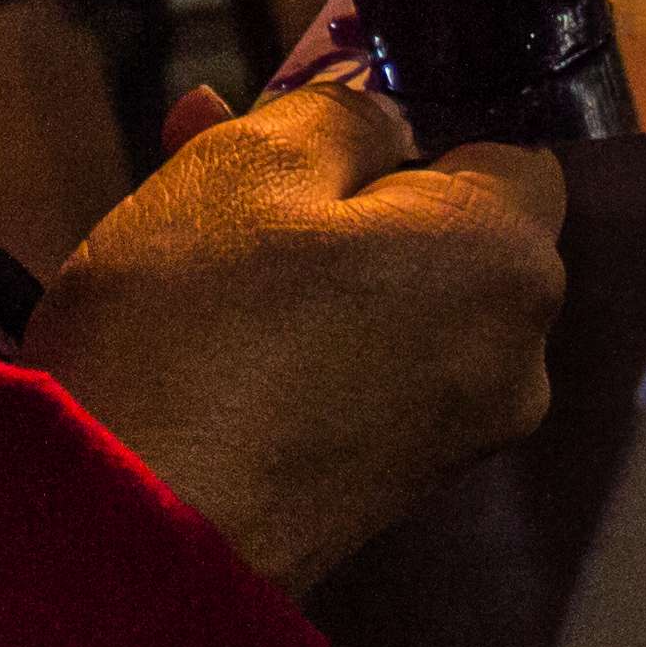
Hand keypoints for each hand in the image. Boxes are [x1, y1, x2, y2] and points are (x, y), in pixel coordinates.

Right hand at [26, 77, 567, 596]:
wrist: (132, 537)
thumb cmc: (197, 329)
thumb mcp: (252, 162)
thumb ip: (339, 116)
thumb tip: (380, 124)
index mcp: (507, 264)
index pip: (512, 151)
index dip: (423, 117)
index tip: (329, 109)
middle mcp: (512, 360)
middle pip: (444, 232)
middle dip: (345, 186)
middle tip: (223, 142)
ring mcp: (454, 439)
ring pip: (393, 303)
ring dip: (309, 255)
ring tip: (184, 216)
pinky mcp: (386, 495)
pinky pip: (362, 372)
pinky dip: (301, 333)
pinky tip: (201, 308)